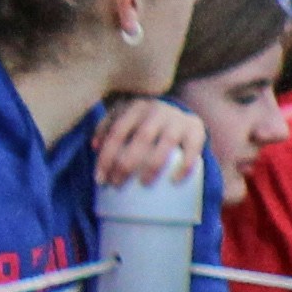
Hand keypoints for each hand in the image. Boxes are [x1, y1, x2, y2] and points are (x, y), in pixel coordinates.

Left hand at [87, 98, 205, 189]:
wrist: (179, 110)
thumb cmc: (143, 120)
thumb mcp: (123, 116)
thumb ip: (107, 127)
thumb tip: (95, 146)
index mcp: (135, 107)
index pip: (117, 132)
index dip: (107, 156)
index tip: (100, 179)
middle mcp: (157, 110)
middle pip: (140, 139)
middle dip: (126, 164)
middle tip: (117, 184)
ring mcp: (178, 119)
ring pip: (165, 144)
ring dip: (153, 166)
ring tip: (143, 184)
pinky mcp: (196, 129)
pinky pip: (192, 149)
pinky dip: (184, 166)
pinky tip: (174, 180)